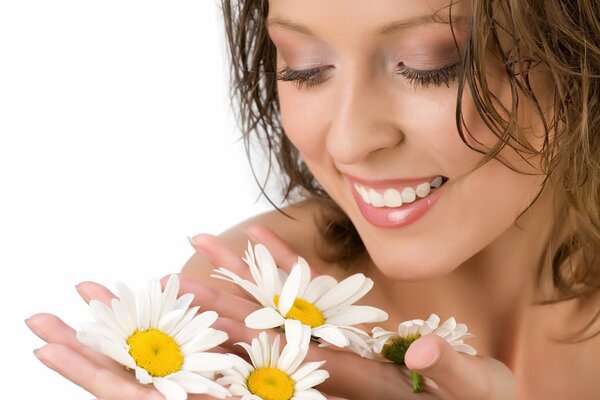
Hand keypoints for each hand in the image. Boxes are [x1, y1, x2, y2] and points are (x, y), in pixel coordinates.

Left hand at [188, 224, 514, 399]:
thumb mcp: (474, 391)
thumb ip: (449, 371)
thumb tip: (422, 351)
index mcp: (357, 379)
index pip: (283, 354)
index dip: (238, 327)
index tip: (198, 299)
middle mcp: (336, 363)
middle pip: (261, 331)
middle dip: (216, 301)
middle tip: (172, 273)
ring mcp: (338, 342)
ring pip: (277, 308)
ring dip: (240, 276)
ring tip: (203, 242)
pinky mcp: (352, 328)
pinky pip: (311, 296)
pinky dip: (289, 267)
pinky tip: (263, 239)